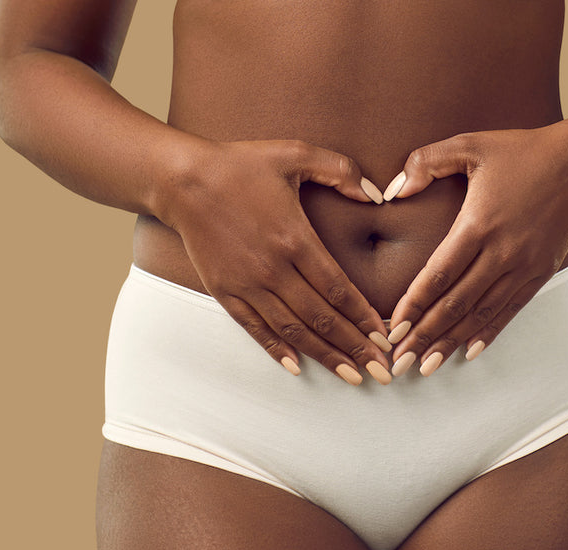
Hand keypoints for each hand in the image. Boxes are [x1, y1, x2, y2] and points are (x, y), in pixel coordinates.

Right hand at [156, 138, 391, 384]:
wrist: (181, 180)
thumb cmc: (240, 164)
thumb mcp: (294, 153)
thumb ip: (340, 169)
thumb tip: (376, 193)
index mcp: (295, 239)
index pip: (339, 290)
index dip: (364, 318)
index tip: (386, 339)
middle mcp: (274, 270)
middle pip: (322, 319)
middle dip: (356, 348)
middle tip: (382, 373)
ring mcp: (248, 284)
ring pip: (294, 330)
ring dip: (325, 357)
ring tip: (352, 378)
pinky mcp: (225, 292)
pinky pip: (255, 329)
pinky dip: (277, 350)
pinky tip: (298, 368)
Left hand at [383, 123, 567, 375]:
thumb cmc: (520, 151)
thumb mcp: (470, 144)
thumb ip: (426, 161)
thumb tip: (393, 190)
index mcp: (479, 223)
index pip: (438, 274)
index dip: (413, 305)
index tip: (392, 328)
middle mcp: (502, 252)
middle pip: (455, 304)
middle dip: (424, 335)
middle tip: (399, 361)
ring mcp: (524, 266)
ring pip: (481, 314)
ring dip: (451, 342)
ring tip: (427, 367)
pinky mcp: (541, 272)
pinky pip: (510, 311)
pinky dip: (488, 333)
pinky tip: (468, 353)